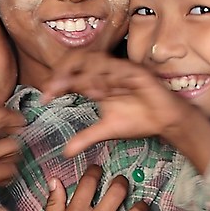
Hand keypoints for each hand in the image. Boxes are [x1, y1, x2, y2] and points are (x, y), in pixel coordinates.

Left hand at [45, 50, 209, 163]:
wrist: (165, 121)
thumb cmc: (138, 120)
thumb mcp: (106, 131)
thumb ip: (85, 138)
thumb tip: (65, 153)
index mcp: (96, 81)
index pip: (69, 72)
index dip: (54, 82)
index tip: (44, 99)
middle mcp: (105, 72)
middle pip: (77, 57)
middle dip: (63, 72)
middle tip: (55, 89)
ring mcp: (120, 70)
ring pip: (95, 60)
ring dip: (87, 76)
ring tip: (88, 93)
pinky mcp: (136, 72)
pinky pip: (117, 69)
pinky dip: (107, 78)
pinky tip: (103, 92)